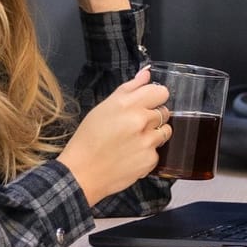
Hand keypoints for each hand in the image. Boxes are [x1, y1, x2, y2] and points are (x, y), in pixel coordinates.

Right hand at [59, 69, 170, 204]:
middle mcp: (140, 120)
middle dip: (153, 117)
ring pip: (165, 131)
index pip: (161, 92)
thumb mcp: (103, 108)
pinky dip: (148, 153)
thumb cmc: (88, 138)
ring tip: (134, 141)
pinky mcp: (150, 160)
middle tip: (135, 126)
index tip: (148, 104)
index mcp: (127, 104)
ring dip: (154, 135)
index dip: (155, 98)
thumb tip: (147, 74)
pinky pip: (158, 152)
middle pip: (164, 112)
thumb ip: (129, 89)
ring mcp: (147, 141)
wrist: (81, 173)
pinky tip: (131, 156)